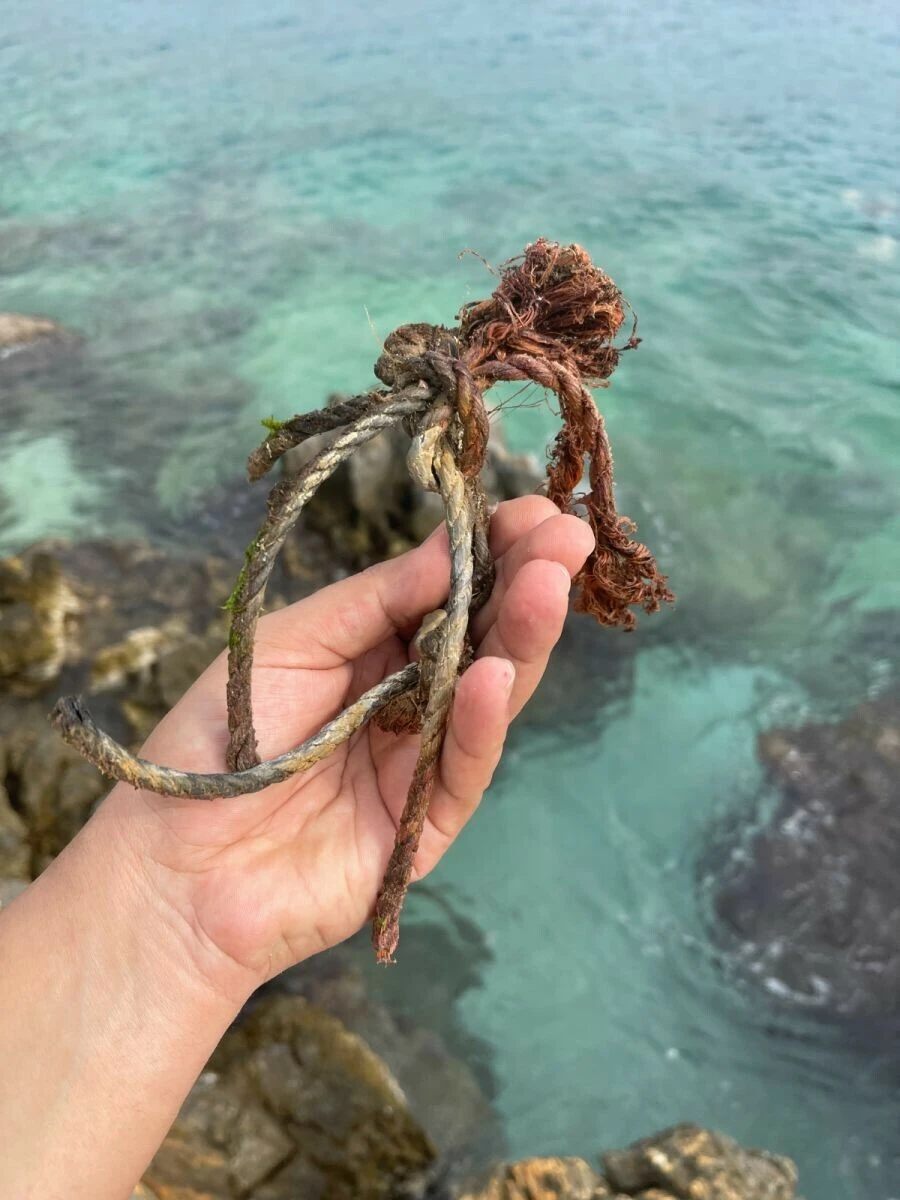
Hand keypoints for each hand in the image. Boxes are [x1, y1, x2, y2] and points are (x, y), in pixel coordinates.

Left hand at [105, 497, 592, 998]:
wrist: (174, 867)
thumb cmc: (217, 739)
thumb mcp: (292, 643)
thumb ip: (375, 599)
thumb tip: (452, 544)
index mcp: (372, 649)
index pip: (448, 593)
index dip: (490, 552)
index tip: (534, 511)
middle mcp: (408, 699)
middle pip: (481, 637)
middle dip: (524, 584)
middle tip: (567, 538)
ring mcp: (421, 761)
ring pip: (488, 695)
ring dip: (522, 639)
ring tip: (550, 584)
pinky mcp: (427, 823)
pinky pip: (462, 766)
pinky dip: (479, 720)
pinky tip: (497, 671)